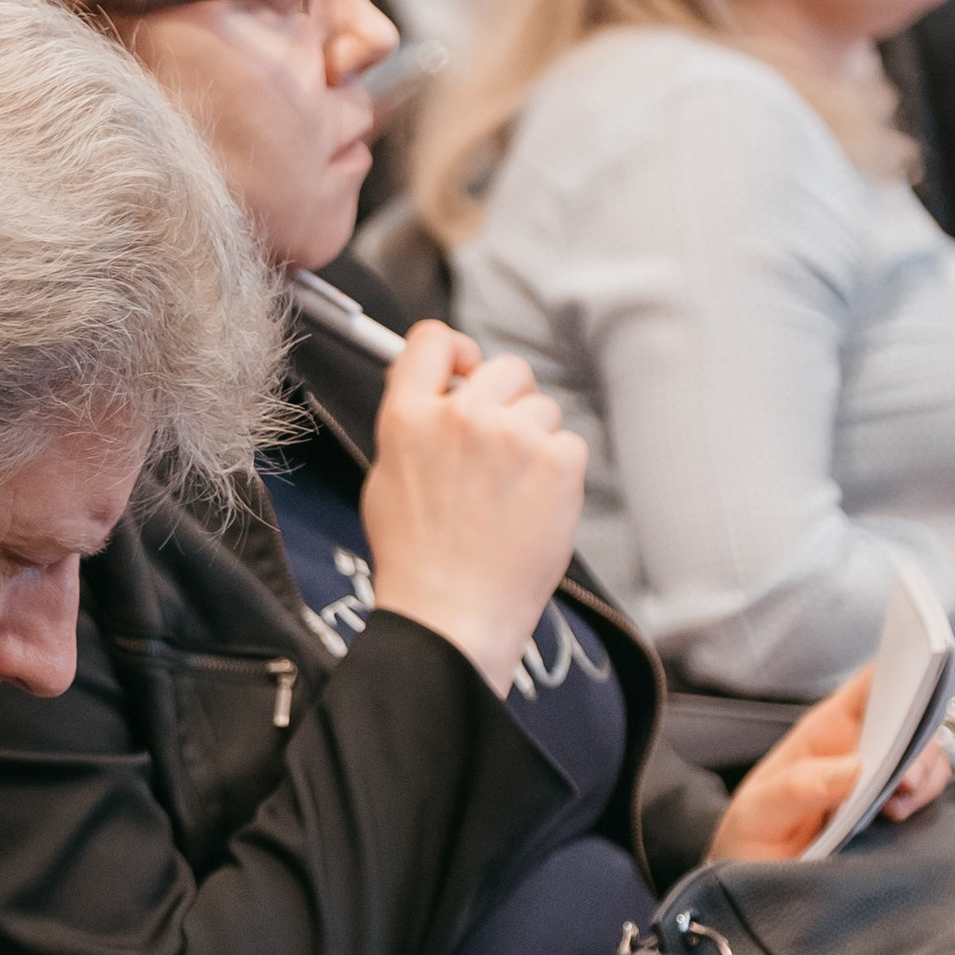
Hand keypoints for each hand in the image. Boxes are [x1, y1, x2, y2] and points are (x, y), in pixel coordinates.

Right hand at [361, 319, 586, 697]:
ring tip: (511, 495)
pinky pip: (569, 444)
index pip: (432, 339)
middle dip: (505, 402)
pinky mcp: (558, 462)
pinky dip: (558, 474)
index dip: (454, 352)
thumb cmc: (416, 560)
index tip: (464, 371)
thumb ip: (411, 423)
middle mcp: (462, 415)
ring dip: (534, 441)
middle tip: (497, 453)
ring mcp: (514, 436)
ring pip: (542, 408)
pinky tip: (533, 509)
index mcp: (409, 416)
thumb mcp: (385, 478)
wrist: (452, 616)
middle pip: (504, 368)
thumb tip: (439, 388)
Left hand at [708, 663, 952, 863]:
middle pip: (911, 717)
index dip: (900, 669)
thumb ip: (798, 788)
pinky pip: (926, 790)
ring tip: (895, 803)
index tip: (917, 681)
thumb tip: (854, 769)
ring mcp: (879, 777)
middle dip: (919, 736)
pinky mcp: (893, 808)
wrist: (758, 883)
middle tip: (903, 773)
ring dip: (923, 773)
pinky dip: (925, 799)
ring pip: (926, 754)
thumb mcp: (758, 812)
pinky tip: (898, 816)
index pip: (870, 684)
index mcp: (825, 732)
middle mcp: (858, 747)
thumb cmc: (753, 836)